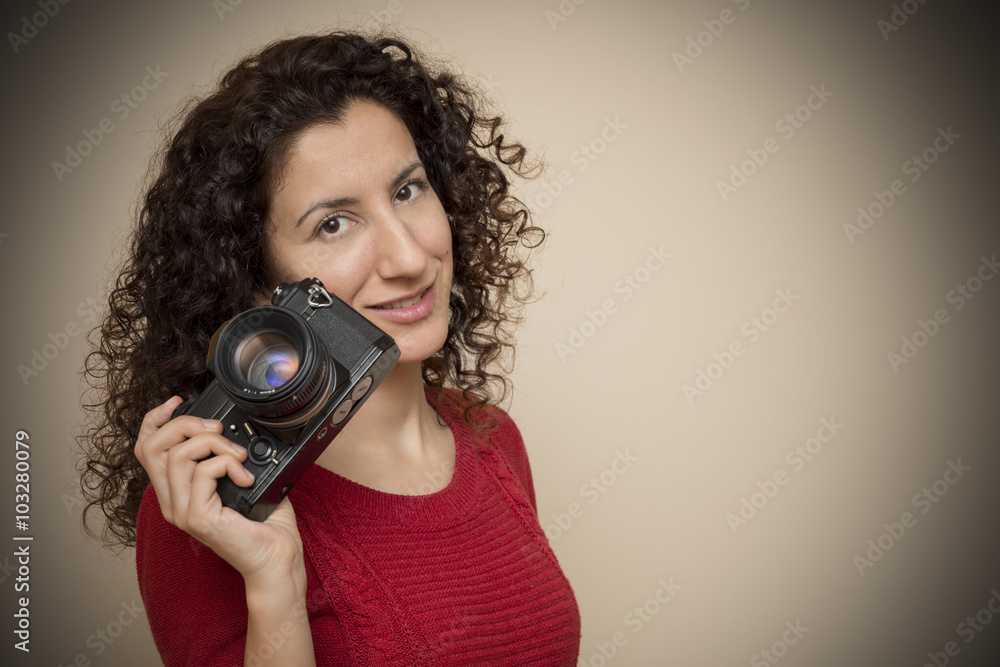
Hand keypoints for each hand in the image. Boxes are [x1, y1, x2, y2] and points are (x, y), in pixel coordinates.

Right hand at [134, 396, 305, 582]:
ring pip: (178, 455)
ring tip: (239, 457)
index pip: (146, 449)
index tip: (178, 401)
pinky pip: (202, 473)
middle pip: (153, 446)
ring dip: (214, 445)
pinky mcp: (197, 518)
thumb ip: (224, 457)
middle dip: (186, 424)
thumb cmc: (265, 524)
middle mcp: (172, 503)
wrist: (277, 557)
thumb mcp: (241, 479)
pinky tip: (245, 477)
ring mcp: (182, 512)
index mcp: (177, 492)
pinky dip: (228, 464)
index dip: (155, 419)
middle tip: (218, 431)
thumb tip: (227, 429)